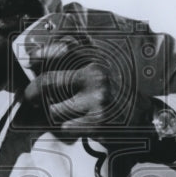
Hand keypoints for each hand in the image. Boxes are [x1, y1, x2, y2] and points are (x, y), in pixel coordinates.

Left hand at [20, 21, 151, 139]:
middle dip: (33, 91)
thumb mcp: (99, 73)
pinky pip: (66, 126)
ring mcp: (97, 98)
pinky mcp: (98, 120)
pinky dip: (68, 128)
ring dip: (55, 114)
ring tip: (67, 113)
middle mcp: (96, 75)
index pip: (65, 48)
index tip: (30, 59)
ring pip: (55, 108)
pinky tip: (79, 125)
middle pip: (49, 81)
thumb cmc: (116, 96)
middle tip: (30, 97)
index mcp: (96, 60)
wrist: (144, 119)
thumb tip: (37, 66)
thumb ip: (75, 67)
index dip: (43, 52)